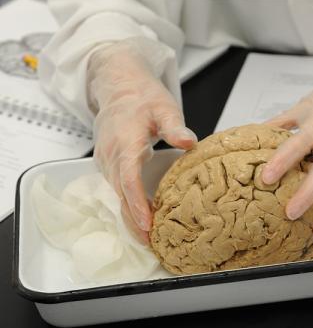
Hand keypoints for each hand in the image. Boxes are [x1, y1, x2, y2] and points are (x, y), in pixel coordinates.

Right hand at [87, 38, 196, 241]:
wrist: (117, 84)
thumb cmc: (141, 95)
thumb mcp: (164, 107)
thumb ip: (175, 127)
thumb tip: (189, 143)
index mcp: (125, 142)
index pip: (128, 178)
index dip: (137, 203)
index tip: (147, 223)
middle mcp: (111, 155)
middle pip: (120, 195)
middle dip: (134, 221)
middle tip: (151, 243)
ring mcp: (106, 160)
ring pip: (116, 195)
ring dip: (130, 216)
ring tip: (148, 238)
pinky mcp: (108, 163)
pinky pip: (116, 189)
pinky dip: (127, 205)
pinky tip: (141, 217)